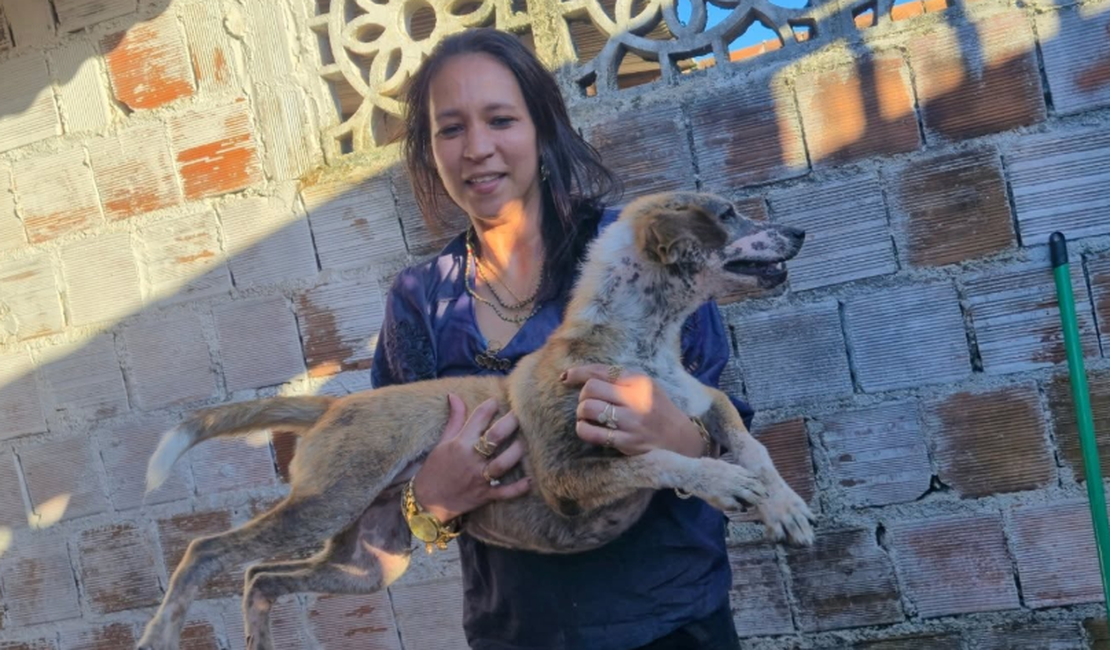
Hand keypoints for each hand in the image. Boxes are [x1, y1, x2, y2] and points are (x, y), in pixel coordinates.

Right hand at [412, 394, 529, 523]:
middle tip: (520, 415)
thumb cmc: (435, 469)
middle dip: (510, 423)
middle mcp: (471, 459)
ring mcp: (479, 478)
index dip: (489, 406)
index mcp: (460, 443)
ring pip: (503, 464)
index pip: (478, 419)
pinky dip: (518, 488)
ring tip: (525, 442)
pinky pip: (505, 492)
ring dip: (516, 452)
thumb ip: (454, 419)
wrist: (427, 502)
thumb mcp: (442, 442)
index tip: (496, 402)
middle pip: (495, 438)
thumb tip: (454, 395)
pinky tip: (530, 480)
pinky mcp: (485, 495)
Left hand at [562, 365, 704, 456]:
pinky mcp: (627, 442)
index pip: (602, 370)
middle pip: (591, 389)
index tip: (565, 377)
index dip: (578, 373)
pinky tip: (588, 429)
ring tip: (587, 417)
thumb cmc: (658, 411)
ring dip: (581, 413)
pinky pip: (592, 433)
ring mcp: (632, 422)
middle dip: (582, 396)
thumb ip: (619, 380)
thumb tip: (578, 375)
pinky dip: (583, 429)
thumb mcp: (646, 388)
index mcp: (640, 382)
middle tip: (586, 404)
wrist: (681, 440)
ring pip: (589, 409)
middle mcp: (636, 399)